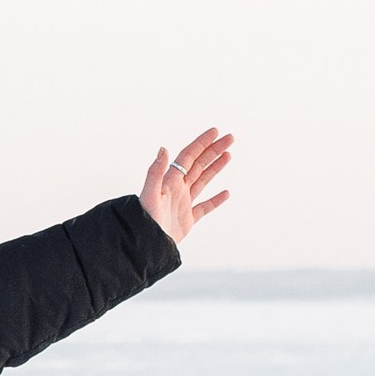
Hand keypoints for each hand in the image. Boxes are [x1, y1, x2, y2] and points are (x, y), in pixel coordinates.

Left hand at [141, 126, 232, 245]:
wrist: (145, 244)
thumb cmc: (144, 220)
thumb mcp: (149, 193)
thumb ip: (155, 172)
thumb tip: (163, 148)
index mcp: (169, 181)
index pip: (188, 157)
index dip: (201, 143)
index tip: (215, 132)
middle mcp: (177, 189)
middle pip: (198, 165)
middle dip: (213, 150)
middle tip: (230, 138)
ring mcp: (183, 204)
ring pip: (202, 181)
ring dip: (215, 168)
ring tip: (228, 155)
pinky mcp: (187, 219)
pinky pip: (205, 207)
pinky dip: (216, 200)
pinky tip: (226, 193)